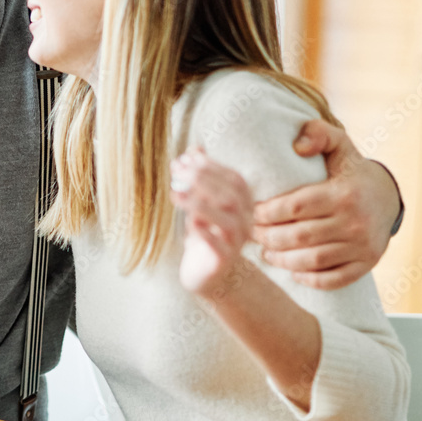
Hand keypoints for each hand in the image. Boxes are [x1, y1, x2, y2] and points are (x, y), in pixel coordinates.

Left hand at [171, 149, 254, 298]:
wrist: (206, 272)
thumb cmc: (203, 230)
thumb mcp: (200, 201)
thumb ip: (200, 176)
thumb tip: (194, 148)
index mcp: (243, 203)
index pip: (234, 179)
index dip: (211, 166)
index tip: (185, 158)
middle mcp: (246, 221)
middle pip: (231, 196)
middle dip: (203, 180)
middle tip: (176, 171)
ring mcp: (237, 242)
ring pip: (227, 220)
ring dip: (200, 203)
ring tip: (175, 193)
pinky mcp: (224, 261)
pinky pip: (218, 245)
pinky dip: (204, 232)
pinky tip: (189, 223)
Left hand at [252, 119, 401, 289]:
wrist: (387, 197)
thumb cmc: (350, 169)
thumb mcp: (338, 143)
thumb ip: (317, 134)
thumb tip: (297, 147)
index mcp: (344, 193)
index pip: (295, 207)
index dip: (267, 213)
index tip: (251, 212)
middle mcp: (355, 222)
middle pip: (300, 236)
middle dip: (268, 237)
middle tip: (251, 233)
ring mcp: (363, 246)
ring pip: (314, 260)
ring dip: (283, 260)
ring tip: (265, 252)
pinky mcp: (367, 263)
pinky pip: (334, 279)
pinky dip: (310, 278)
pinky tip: (292, 271)